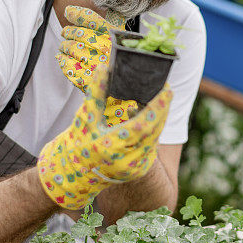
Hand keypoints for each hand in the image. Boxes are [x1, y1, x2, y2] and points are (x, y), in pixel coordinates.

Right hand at [37, 66, 171, 209]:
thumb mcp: (85, 117)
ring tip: (155, 100)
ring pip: (155, 137)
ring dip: (157, 118)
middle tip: (165, 89)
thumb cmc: (77, 142)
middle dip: (162, 108)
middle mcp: (127, 160)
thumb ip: (96, 92)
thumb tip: (104, 67)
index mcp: (112, 146)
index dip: (158, 106)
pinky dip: (151, 130)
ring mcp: (135, 168)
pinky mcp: (140, 170)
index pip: (144, 124)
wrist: (74, 175)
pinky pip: (151, 145)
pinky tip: (145, 117)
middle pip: (155, 129)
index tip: (168, 89)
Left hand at [56, 6, 135, 124]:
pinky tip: (62, 58)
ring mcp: (96, 65)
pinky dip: (62, 61)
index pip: (92, 20)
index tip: (69, 12)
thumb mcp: (122, 40)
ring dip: (64, 46)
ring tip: (63, 46)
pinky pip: (68, 66)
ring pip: (71, 48)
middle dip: (69, 32)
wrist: (127, 94)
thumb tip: (78, 10)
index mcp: (116, 38)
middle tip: (65, 32)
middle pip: (79, 34)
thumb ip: (110, 22)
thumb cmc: (123, 63)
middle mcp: (106, 49)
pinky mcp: (87, 80)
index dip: (78, 14)